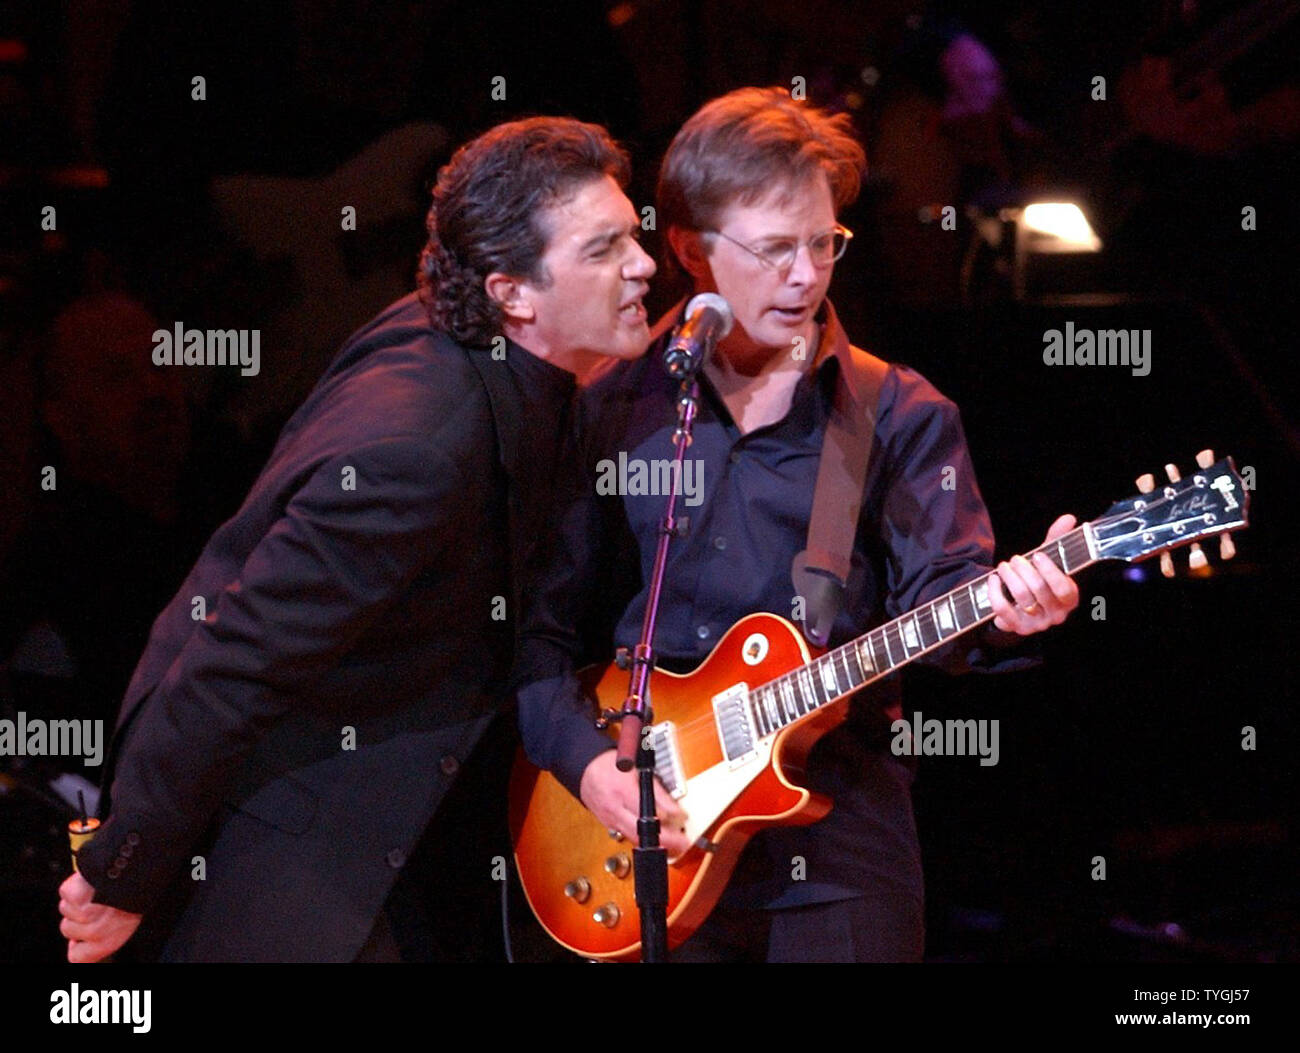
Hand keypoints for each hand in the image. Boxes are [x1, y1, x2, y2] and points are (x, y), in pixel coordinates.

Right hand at [59, 871, 141, 962]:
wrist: (138, 871)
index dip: (76, 945)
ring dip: (77, 900)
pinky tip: (91, 881)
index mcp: (106, 943)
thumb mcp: (125, 923)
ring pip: (65, 910)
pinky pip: (66, 893)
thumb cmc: (136, 895)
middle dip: (78, 917)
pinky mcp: (74, 894)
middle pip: (67, 930)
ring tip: (98, 890)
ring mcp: (82, 913)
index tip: (79, 938)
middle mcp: (93, 932)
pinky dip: (75, 885)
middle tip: (98, 903)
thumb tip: (76, 943)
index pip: (76, 957)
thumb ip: (101, 937)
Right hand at [579, 750, 690, 856]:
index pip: (650, 813)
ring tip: (674, 847)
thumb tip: (675, 809)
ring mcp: (610, 820)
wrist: (584, 768)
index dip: (669, 818)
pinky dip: (642, 840)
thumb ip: (657, 791)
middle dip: (665, 842)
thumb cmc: (609, 765)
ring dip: (655, 846)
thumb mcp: (637, 770)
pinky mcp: (608, 824)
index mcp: (624, 793)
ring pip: (635, 839)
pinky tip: (654, 841)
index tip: (683, 820)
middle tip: (682, 844)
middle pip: (642, 834)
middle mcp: (616, 810)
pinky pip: (627, 836)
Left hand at [989, 514, 1080, 634]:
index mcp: (1069, 599)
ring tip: (1004, 566)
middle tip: (1015, 559)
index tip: (1036, 555)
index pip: (1064, 589)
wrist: (1023, 608)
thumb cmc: (1039, 580)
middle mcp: (1056, 614)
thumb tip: (1068, 518)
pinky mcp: (1017, 627)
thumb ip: (1057, 541)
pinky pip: (1003, 610)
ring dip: (1009, 577)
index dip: (1050, 571)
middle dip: (1023, 569)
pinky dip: (995, 592)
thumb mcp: (1049, 562)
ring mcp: (1037, 624)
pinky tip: (993, 579)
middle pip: (1039, 589)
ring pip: (1021, 597)